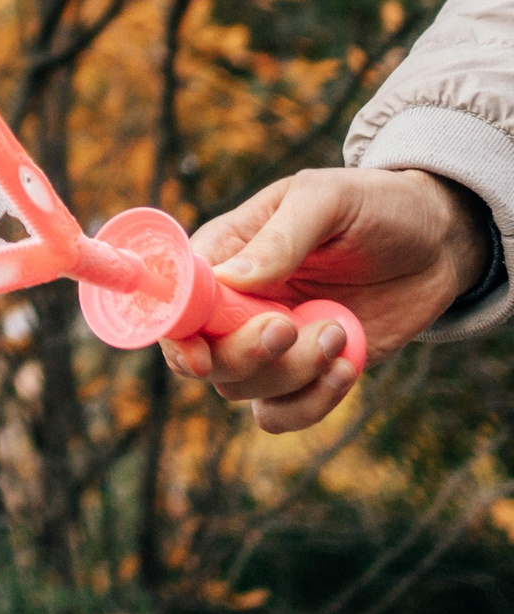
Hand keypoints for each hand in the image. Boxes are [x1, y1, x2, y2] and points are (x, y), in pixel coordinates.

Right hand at [161, 167, 491, 432]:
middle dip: (244, 353)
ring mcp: (270, 343)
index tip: (199, 351)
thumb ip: (278, 238)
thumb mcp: (326, 200)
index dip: (175, 331)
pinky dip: (310, 403)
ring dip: (292, 374)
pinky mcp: (306, 373)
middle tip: (289, 326)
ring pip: (241, 389)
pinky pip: (281, 413)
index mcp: (223, 254)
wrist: (437, 243)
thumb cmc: (374, 205)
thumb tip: (228, 279)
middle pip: (202, 356)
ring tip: (337, 332)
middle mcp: (235, 304)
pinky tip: (346, 367)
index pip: (175, 300)